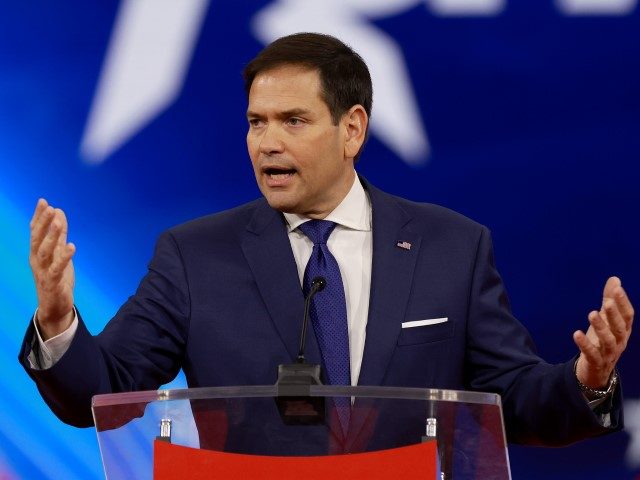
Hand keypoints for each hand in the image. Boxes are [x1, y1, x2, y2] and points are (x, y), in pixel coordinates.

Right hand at [29, 199, 75, 339]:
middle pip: (37, 239)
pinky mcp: (53, 282)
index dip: (38, 217)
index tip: (43, 201)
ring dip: (51, 237)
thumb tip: (59, 212)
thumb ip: (58, 234)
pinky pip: (57, 268)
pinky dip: (64, 257)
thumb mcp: (57, 253)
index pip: (35, 231)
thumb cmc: (55, 278)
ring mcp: (43, 272)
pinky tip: (72, 246)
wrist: (54, 306)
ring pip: (45, 252)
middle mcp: (37, 261)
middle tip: (50, 208)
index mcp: (37, 253)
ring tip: (59, 223)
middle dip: (43, 223)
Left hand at [574, 276, 633, 387]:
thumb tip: (615, 279)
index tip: (617, 289)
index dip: (623, 303)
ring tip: (591, 314)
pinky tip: (576, 334)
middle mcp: (619, 341)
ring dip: (600, 327)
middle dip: (614, 315)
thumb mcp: (607, 320)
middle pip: (619, 328)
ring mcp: (609, 353)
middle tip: (606, 302)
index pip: (628, 316)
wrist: (597, 371)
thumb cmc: (603, 340)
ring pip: (608, 340)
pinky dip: (585, 344)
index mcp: (623, 330)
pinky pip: (592, 354)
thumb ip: (610, 300)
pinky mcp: (596, 362)